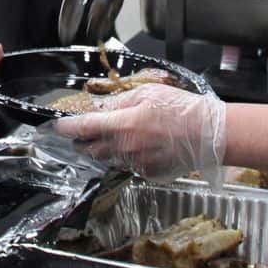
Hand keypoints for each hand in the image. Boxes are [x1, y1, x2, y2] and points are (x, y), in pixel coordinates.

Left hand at [54, 83, 226, 181]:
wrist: (208, 135)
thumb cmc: (181, 109)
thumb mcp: (147, 93)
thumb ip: (119, 101)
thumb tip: (99, 107)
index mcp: (122, 124)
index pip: (83, 128)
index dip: (67, 127)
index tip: (58, 126)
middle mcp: (125, 148)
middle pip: (90, 149)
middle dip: (83, 141)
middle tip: (85, 131)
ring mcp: (136, 164)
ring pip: (108, 159)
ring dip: (104, 149)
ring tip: (116, 135)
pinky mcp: (147, 174)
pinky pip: (127, 166)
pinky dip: (125, 157)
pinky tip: (138, 145)